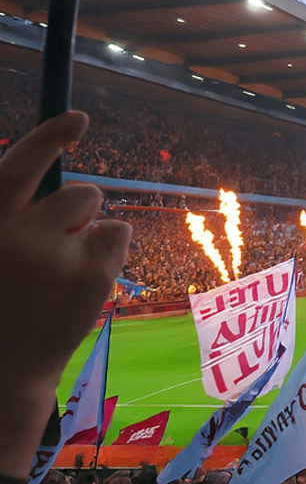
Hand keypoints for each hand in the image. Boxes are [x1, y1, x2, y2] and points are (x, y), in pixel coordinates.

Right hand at [0, 112, 131, 481]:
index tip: (79, 118)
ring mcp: (60, 255)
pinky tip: (77, 282)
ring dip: (85, 228)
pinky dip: (105, 250)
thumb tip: (46, 173)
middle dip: (77, 206)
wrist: (3, 364)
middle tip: (59, 235)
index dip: (51, 136)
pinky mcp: (93, 276)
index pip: (21, 164)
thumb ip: (11, 213)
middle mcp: (20, 233)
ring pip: (97, 211)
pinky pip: (117, 235)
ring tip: (58, 268)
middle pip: (78, 192)